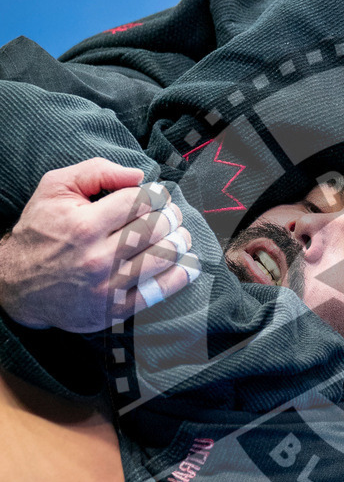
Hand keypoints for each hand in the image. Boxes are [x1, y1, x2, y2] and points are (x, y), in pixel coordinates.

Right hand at [0, 158, 197, 332]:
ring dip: (181, 242)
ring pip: (163, 258)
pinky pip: (160, 292)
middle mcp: (97, 258)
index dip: (157, 195)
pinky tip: (187, 263)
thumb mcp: (55, 189)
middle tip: (172, 214)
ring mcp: (107, 287)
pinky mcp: (115, 310)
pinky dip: (180, 275)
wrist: (17, 285)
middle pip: (156, 229)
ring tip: (180, 235)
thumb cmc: (41, 231)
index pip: (139, 202)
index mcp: (83, 225)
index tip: (159, 196)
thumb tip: (139, 176)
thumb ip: (96, 171)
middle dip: (172, 217)